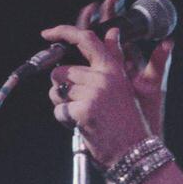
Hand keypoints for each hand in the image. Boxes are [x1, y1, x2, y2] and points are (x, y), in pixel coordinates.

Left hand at [43, 0, 170, 167]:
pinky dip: (64, 120)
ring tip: (83, 115)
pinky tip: (81, 126)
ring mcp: (93, 94)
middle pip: (61, 72)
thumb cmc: (130, 122)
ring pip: (56, 90)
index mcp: (114, 70)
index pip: (86, 40)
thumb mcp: (127, 86)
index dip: (64, 32)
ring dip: (62, 104)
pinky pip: (58, 110)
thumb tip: (112, 33)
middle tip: (80, 103)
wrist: (134, 152)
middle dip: (62, 87)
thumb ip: (116, 59)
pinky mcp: (83, 111)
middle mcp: (104, 78)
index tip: (47, 33)